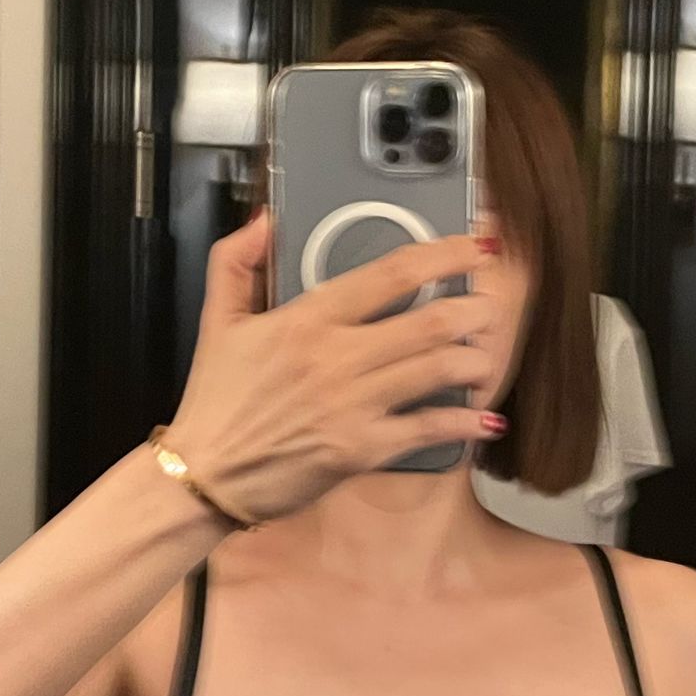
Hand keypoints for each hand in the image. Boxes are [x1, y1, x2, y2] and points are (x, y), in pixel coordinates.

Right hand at [161, 209, 501, 524]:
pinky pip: (428, 429)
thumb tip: (264, 219)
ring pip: (437, 370)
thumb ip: (236, 261)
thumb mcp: (216, 321)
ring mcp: (353, 404)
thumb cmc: (215, 401)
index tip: (475, 247)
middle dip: (475, 310)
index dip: (445, 253)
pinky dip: (464, 423)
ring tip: (486, 357)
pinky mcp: (362, 450)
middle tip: (491, 307)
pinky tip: (484, 418)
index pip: (392, 273)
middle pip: (430, 321)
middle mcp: (337, 357)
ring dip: (475, 361)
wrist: (205, 475)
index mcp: (307, 319)